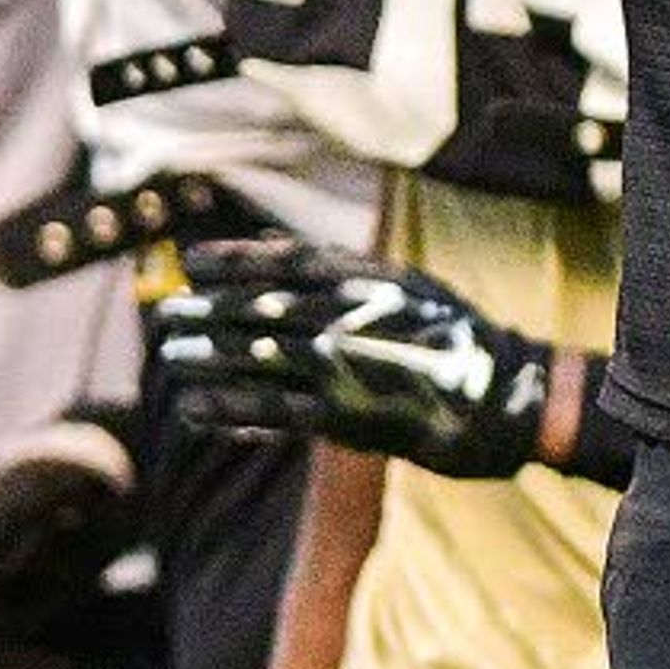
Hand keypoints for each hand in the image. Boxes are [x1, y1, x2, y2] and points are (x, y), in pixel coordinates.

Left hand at [151, 236, 552, 479]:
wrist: (501, 397)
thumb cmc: (452, 337)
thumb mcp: (407, 285)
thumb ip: (347, 271)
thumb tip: (279, 253)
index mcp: (365, 279)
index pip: (282, 261)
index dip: (231, 260)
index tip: (190, 262)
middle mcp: (348, 317)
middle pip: (258, 309)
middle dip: (207, 311)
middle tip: (168, 315)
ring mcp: (342, 366)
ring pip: (255, 359)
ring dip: (207, 359)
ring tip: (173, 359)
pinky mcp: (342, 415)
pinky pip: (271, 409)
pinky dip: (229, 408)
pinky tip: (197, 407)